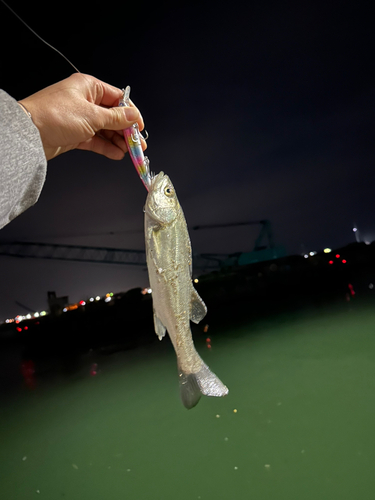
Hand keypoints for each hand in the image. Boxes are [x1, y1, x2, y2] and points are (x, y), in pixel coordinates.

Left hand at [18, 73, 145, 160]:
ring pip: (105, 130)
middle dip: (126, 131)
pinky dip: (106, 147)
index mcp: (89, 87)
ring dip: (117, 141)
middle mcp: (85, 101)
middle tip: (137, 144)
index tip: (140, 127)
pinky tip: (116, 154)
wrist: (29, 134)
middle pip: (113, 116)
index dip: (131, 113)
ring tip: (128, 152)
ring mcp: (80, 118)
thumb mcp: (92, 115)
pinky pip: (96, 140)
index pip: (118, 99)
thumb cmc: (56, 115)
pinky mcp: (75, 134)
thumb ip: (116, 118)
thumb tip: (134, 117)